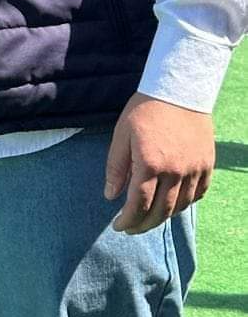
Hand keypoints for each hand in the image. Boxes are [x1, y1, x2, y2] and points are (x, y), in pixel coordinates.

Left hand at [104, 92, 213, 234]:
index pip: (139, 205)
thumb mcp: (122, 133)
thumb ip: (116, 167)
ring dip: (163, 217)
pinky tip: (173, 204)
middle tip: (132, 228)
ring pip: (179, 206)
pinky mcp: (207, 165)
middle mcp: (174, 171)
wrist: (179, 88)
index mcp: (150, 163)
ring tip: (150, 217)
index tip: (119, 226)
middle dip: (143, 225)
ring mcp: (194, 169)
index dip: (128, 221)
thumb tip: (110, 196)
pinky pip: (198, 194)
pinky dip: (184, 204)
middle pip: (160, 212)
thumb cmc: (145, 109)